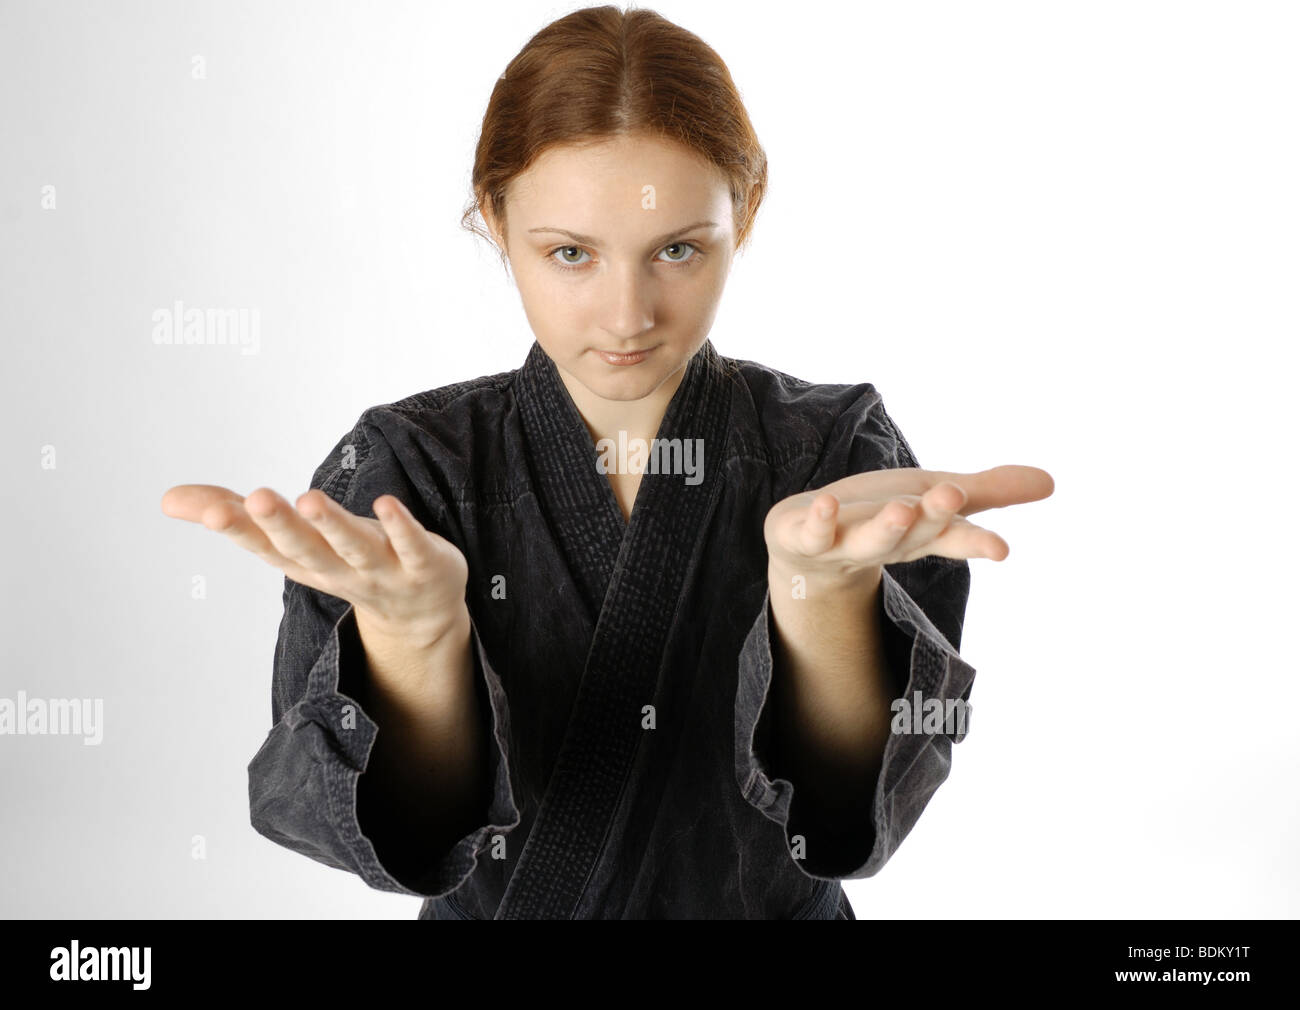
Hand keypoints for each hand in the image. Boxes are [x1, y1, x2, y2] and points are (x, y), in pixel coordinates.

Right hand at [160, 484, 468, 647]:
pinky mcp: (424, 564)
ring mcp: (382, 570)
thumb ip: (233, 514)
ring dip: (332, 525)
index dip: (239, 529)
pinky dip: (401, 526)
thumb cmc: (345, 563)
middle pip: (305, 548)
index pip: (264, 546)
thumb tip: (167, 498)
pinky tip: (386, 502)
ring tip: (309, 499)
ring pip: (354, 547)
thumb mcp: (289, 543)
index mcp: (301, 562)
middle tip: (257, 498)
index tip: (212, 510)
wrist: (420, 615)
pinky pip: (412, 545)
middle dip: (281, 525)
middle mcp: (336, 569)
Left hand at [764, 465, 1053, 584]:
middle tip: (952, 496)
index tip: (1002, 549)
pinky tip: (825, 502)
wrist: (807, 549)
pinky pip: (813, 533)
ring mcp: (847, 544)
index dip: (976, 542)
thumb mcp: (935, 500)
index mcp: (923, 533)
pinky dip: (819, 521)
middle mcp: (890, 542)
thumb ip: (990, 491)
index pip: (955, 538)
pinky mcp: (806, 538)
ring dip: (887, 526)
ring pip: (870, 540)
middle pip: (916, 533)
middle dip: (934, 516)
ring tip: (902, 508)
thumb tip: (1052, 481)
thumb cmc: (880, 517)